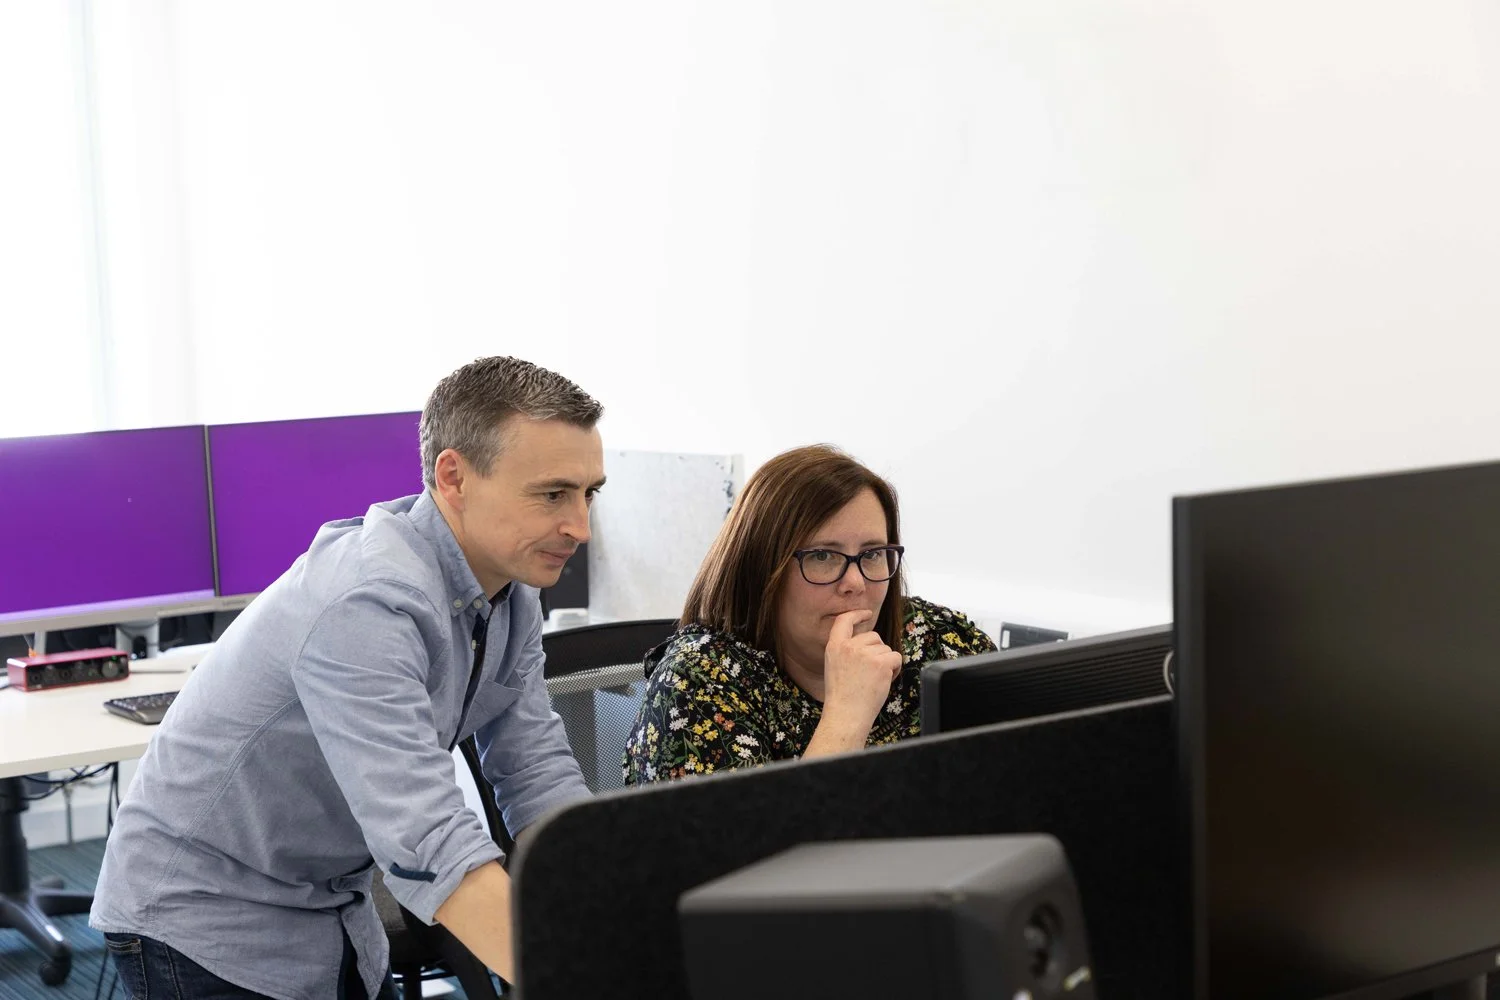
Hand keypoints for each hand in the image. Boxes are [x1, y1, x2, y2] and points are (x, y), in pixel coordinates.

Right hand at [821, 610, 903, 730]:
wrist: (846, 714)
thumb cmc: (842, 696)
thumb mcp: (835, 666)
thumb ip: (847, 650)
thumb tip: (869, 641)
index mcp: (834, 646)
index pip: (844, 620)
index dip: (857, 614)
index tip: (867, 614)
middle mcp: (849, 647)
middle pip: (873, 636)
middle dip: (877, 651)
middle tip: (869, 672)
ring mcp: (865, 654)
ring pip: (886, 649)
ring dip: (885, 663)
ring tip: (873, 680)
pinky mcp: (880, 663)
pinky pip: (896, 658)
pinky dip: (895, 669)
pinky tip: (884, 681)